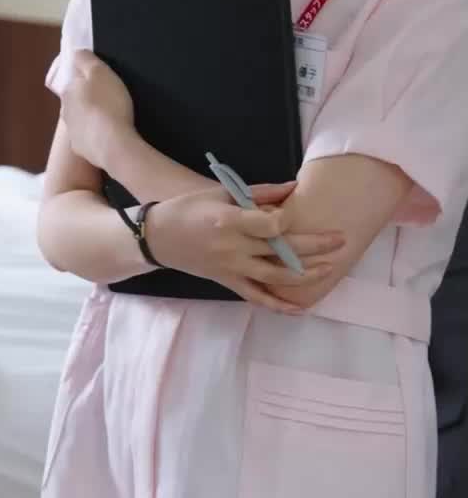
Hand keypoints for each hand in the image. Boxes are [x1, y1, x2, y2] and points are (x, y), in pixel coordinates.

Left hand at [61, 50, 133, 167]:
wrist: (113, 144)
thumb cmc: (108, 103)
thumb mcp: (99, 72)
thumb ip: (85, 60)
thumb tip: (75, 53)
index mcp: (68, 92)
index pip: (71, 82)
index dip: (83, 81)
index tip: (97, 83)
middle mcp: (64, 113)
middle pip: (74, 103)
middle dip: (86, 102)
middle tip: (105, 101)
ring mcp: (72, 133)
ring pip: (79, 122)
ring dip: (89, 120)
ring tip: (107, 121)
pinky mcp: (81, 150)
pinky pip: (87, 140)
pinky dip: (94, 138)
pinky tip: (107, 138)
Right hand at [145, 182, 346, 312]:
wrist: (157, 237)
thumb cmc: (188, 209)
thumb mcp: (220, 193)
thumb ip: (259, 193)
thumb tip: (294, 188)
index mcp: (230, 222)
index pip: (270, 224)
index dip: (289, 220)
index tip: (296, 214)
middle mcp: (233, 248)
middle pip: (281, 250)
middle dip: (315, 246)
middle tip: (341, 240)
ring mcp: (231, 268)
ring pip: (275, 277)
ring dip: (305, 275)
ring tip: (328, 269)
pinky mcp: (228, 282)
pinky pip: (257, 298)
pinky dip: (279, 306)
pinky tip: (300, 308)